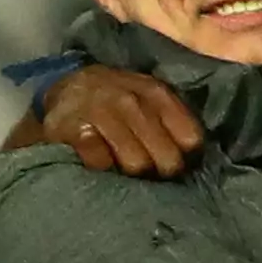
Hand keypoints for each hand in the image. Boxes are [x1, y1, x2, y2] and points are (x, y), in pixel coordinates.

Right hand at [42, 65, 203, 176]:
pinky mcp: (76, 130)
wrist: (65, 89)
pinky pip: (102, 164)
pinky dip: (103, 168)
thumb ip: (174, 120)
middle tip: (148, 170)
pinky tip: (100, 160)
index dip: (185, 157)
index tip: (172, 159)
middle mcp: (131, 101)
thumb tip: (196, 157)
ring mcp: (102, 113)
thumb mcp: (148, 99)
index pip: (190, 139)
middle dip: (159, 171)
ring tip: (123, 166)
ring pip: (136, 165)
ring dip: (131, 173)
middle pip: (167, 159)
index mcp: (156, 93)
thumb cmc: (117, 101)